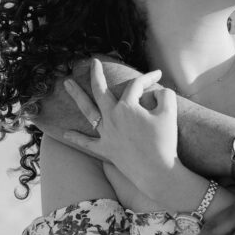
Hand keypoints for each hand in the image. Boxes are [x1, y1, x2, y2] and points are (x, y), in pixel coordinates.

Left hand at [63, 59, 179, 198]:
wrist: (157, 172)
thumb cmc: (165, 142)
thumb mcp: (169, 113)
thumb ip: (165, 95)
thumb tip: (158, 91)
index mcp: (126, 107)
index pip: (136, 85)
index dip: (147, 77)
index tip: (158, 74)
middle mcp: (112, 117)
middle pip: (100, 91)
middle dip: (96, 74)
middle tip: (92, 62)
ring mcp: (106, 134)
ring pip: (88, 111)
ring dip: (77, 96)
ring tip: (67, 83)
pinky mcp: (106, 149)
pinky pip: (87, 142)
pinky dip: (77, 137)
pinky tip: (65, 132)